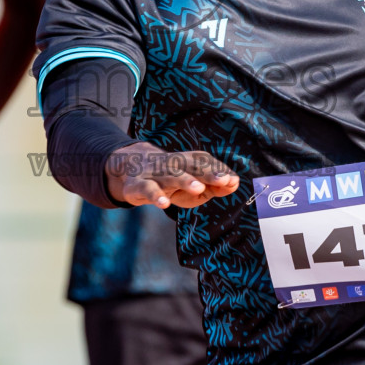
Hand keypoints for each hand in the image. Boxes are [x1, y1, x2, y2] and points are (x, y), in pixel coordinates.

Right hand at [105, 142, 238, 208]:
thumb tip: (235, 183)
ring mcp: (155, 173)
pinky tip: (164, 204)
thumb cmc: (170, 180)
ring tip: (198, 188)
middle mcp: (173, 164)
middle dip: (208, 173)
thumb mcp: (193, 184)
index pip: (206, 163)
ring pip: (171, 175)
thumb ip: (215, 186)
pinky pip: (148, 190)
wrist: (129, 169)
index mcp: (187, 161)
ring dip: (185, 181)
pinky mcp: (138, 185)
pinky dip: (155, 196)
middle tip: (224, 181)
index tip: (233, 181)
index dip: (219, 172)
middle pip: (192, 167)